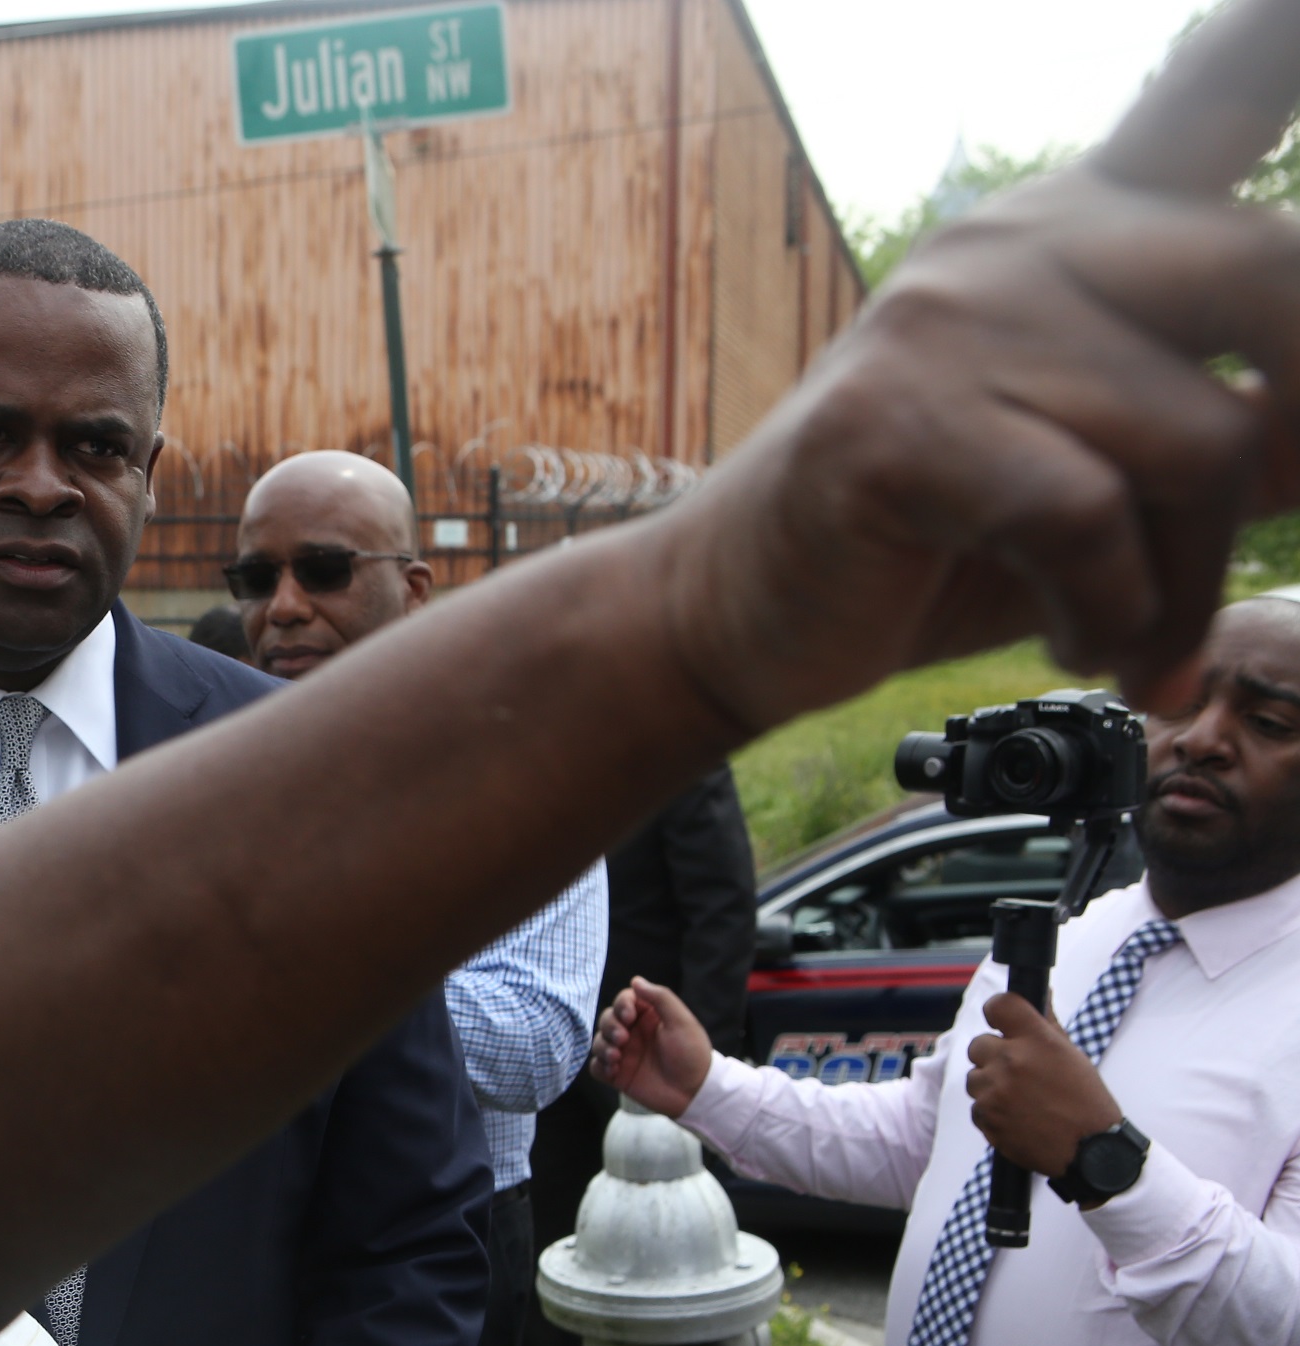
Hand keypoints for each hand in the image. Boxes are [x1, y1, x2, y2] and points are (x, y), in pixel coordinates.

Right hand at [591, 978, 713, 1117]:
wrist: (694, 1092)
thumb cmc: (691, 1054)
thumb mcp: (681, 1021)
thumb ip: (660, 998)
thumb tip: (635, 980)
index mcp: (648, 1016)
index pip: (625, 1000)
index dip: (621, 1005)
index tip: (629, 1016)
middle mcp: (633, 1032)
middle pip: (607, 1019)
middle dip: (609, 1027)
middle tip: (622, 1039)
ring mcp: (624, 1054)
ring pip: (598, 1042)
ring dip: (602, 1047)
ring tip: (616, 1057)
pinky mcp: (618, 1075)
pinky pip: (597, 1067)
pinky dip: (600, 1066)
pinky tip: (614, 1070)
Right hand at [655, 0, 1299, 731]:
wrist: (745, 607)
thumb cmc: (945, 538)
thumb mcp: (1121, 474)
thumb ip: (1244, 426)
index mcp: (1088, 220)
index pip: (1217, 82)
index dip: (1280, 31)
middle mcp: (1023, 237)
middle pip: (1276, 280)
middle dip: (1299, 443)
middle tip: (1241, 554)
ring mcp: (953, 319)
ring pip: (1203, 438)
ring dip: (1189, 585)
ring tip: (1133, 640)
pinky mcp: (899, 422)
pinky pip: (1089, 519)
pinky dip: (1109, 615)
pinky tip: (1071, 640)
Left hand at [965, 993, 1125, 1181]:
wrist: (1091, 1151)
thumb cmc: (1086, 1101)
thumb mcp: (1072, 1056)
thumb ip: (1048, 1024)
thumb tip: (1041, 993)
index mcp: (1037, 1040)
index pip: (999, 1006)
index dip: (998, 1012)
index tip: (1002, 1022)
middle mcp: (1011, 1060)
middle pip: (978, 1044)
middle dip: (993, 1056)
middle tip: (1019, 1073)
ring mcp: (994, 1089)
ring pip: (974, 1077)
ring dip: (991, 1085)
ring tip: (1023, 1099)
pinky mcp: (985, 1116)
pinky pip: (976, 1106)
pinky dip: (991, 1111)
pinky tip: (1017, 1117)